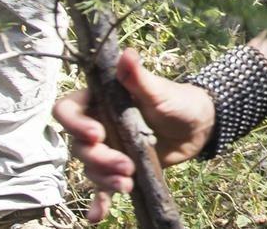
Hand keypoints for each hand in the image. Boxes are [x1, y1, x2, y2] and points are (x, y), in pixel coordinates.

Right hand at [53, 48, 214, 222]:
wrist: (198, 125)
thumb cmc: (178, 101)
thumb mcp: (160, 91)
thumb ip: (138, 77)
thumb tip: (126, 54)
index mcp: (100, 101)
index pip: (68, 110)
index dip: (75, 124)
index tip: (98, 134)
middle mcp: (98, 125)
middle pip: (78, 146)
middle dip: (99, 159)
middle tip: (125, 165)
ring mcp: (108, 148)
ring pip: (90, 168)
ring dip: (104, 179)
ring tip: (128, 183)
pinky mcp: (119, 169)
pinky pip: (102, 187)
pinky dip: (99, 202)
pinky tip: (97, 218)